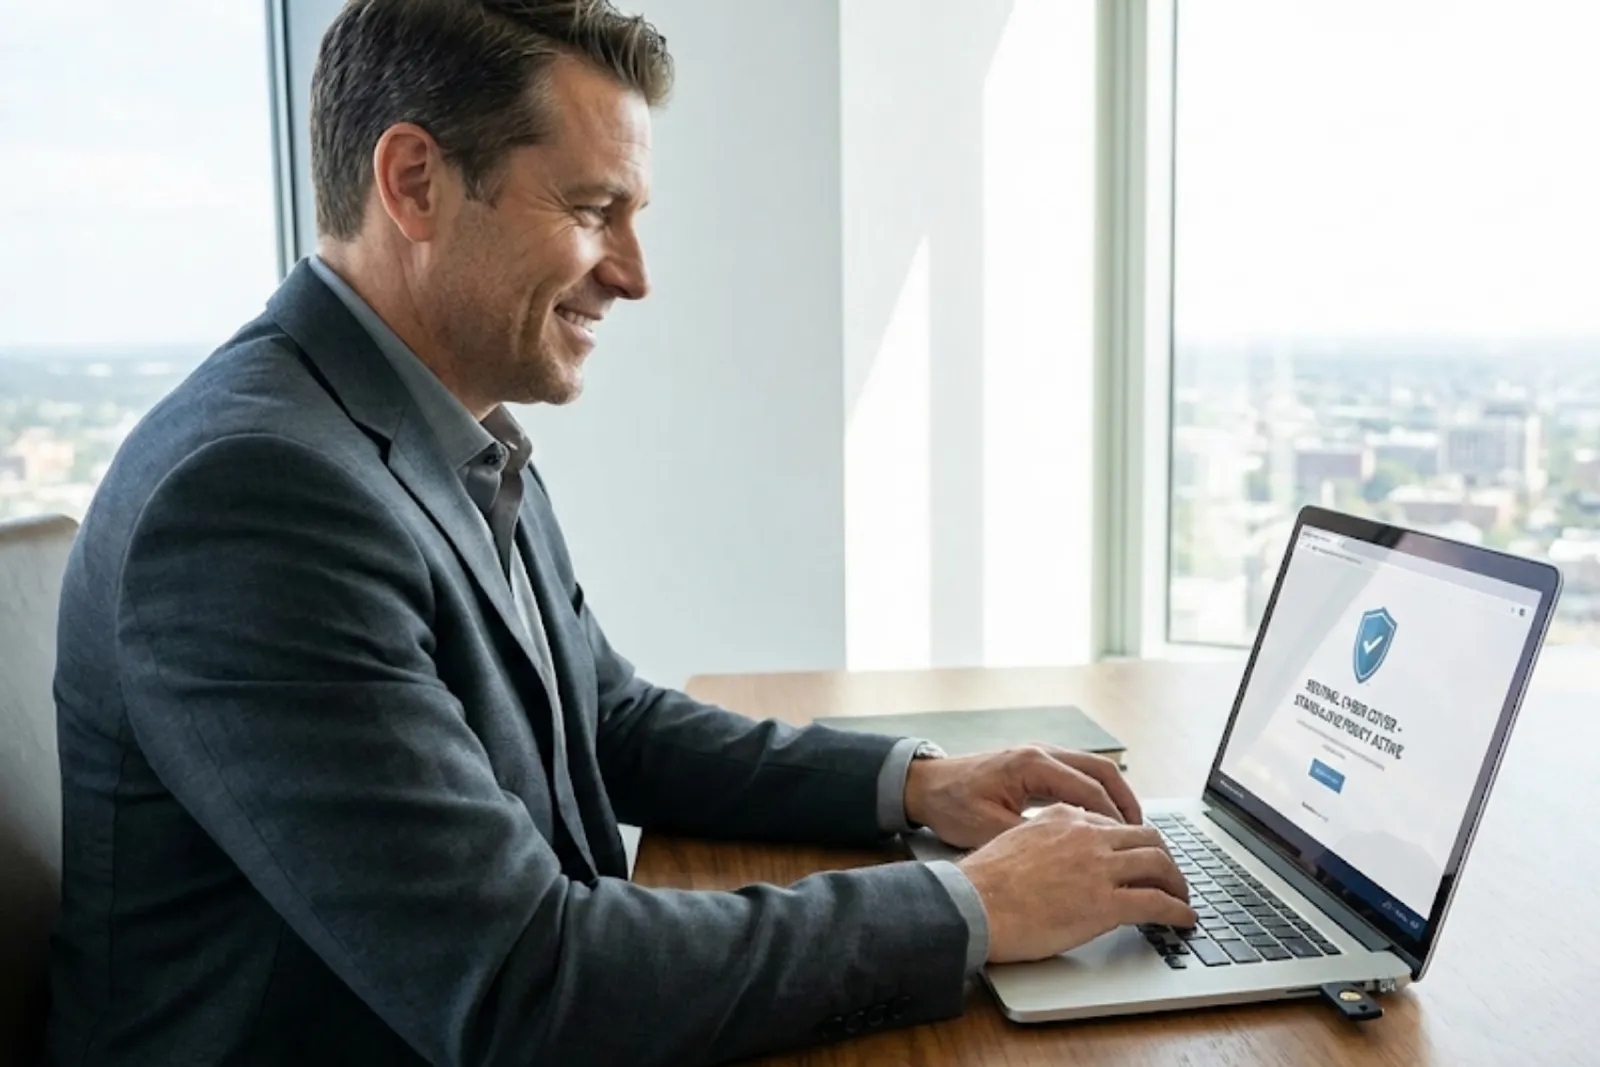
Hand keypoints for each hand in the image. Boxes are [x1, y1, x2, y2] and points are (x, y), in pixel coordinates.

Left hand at [903, 744, 1140, 849]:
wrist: (924, 784)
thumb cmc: (951, 804)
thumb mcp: (987, 828)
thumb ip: (1029, 840)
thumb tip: (1068, 861)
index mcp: (1032, 764)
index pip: (1089, 790)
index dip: (1114, 819)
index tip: (1133, 845)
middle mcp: (1041, 753)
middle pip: (1102, 772)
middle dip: (1126, 803)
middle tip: (1145, 835)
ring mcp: (1040, 755)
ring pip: (1093, 770)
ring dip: (1115, 797)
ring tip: (1131, 830)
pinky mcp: (1036, 765)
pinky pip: (1078, 775)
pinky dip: (1096, 795)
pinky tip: (1101, 822)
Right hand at [957, 804, 1194, 962]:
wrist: (972, 904)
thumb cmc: (984, 881)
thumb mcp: (1015, 838)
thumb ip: (1044, 836)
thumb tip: (1058, 851)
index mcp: (1065, 817)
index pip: (1115, 823)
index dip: (1135, 842)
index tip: (1141, 856)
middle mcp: (1088, 836)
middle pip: (1147, 838)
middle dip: (1165, 857)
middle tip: (1170, 876)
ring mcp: (1099, 868)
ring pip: (1160, 865)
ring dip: (1178, 884)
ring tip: (1182, 899)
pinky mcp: (1106, 903)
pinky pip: (1157, 903)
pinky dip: (1178, 911)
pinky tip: (1184, 919)